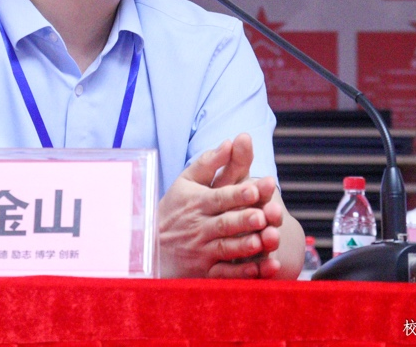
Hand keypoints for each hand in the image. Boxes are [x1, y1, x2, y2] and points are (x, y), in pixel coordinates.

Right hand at [158, 133, 284, 278]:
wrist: (150, 246)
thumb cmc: (175, 208)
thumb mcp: (186, 181)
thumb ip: (210, 162)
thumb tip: (231, 141)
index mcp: (198, 202)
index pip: (219, 197)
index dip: (237, 193)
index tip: (256, 188)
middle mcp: (199, 227)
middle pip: (225, 223)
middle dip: (244, 219)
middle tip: (263, 215)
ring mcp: (202, 251)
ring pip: (226, 248)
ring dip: (246, 246)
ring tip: (265, 240)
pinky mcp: (205, 272)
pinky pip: (225, 274)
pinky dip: (244, 273)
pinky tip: (265, 268)